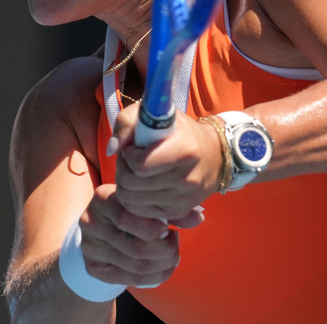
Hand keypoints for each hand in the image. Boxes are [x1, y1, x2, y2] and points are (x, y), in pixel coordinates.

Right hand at [77, 184, 182, 286]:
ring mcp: (90, 246)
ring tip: (173, 255)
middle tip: (175, 243)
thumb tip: (199, 217)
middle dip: (165, 250)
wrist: (102, 228)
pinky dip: (155, 276)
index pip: (127, 216)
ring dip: (164, 265)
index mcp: (103, 198)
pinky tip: (164, 267)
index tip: (169, 229)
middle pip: (135, 247)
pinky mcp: (94, 267)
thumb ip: (171, 208)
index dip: (153, 227)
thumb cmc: (131, 211)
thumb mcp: (146, 204)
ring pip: (136, 265)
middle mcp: (91, 221)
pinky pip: (130, 279)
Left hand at [111, 103, 221, 220]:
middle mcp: (187, 178)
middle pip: (132, 184)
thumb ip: (127, 122)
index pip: (139, 165)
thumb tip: (112, 149)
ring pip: (131, 200)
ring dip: (125, 185)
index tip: (134, 146)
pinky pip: (140, 212)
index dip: (129, 154)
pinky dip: (133, 199)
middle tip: (130, 159)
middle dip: (123, 169)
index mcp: (184, 150)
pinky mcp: (178, 212)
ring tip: (135, 171)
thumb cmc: (179, 131)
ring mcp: (184, 199)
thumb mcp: (155, 114)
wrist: (214, 156)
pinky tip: (142, 185)